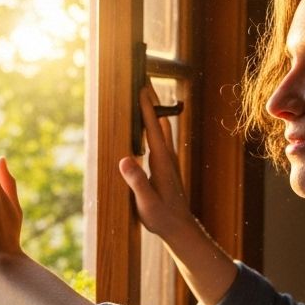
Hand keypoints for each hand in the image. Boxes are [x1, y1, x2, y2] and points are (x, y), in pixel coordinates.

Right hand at [119, 85, 198, 240]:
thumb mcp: (146, 202)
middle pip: (159, 121)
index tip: (142, 88)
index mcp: (161, 162)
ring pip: (161, 127)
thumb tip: (125, 160)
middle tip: (144, 78)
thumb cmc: (162, 217)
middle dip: (152, 100)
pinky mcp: (166, 164)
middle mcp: (167, 156)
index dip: (147, 108)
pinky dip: (154, 122)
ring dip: (154, 109)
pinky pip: (160, 136)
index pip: (152, 129)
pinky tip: (150, 121)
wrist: (179, 227)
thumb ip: (137, 182)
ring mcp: (168, 159)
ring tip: (146, 92)